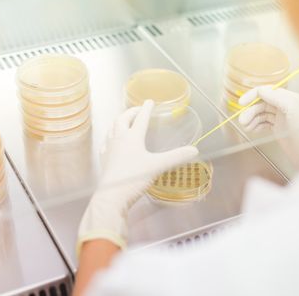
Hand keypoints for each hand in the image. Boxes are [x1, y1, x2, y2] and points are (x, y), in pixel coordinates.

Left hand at [77, 100, 198, 251]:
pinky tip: (112, 141)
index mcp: (132, 137)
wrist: (112, 196)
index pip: (141, 118)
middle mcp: (119, 139)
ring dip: (119, 121)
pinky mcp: (104, 159)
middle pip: (123, 119)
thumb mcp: (158, 166)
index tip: (150, 102)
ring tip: (124, 121)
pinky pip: (106, 142)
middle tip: (138, 110)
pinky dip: (111, 137)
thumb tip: (194, 150)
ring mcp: (109, 149)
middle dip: (131, 112)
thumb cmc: (134, 178)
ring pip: (112, 128)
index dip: (147, 109)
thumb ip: (176, 157)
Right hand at [238, 87, 298, 167]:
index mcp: (291, 98)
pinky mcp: (279, 128)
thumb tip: (261, 90)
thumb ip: (277, 97)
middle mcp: (286, 106)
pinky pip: (264, 122)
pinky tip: (252, 130)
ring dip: (252, 119)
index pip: (268, 91)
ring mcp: (282, 118)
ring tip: (246, 127)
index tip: (242, 102)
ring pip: (262, 113)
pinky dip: (256, 125)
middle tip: (242, 121)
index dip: (253, 95)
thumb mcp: (293, 109)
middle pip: (263, 103)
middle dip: (251, 111)